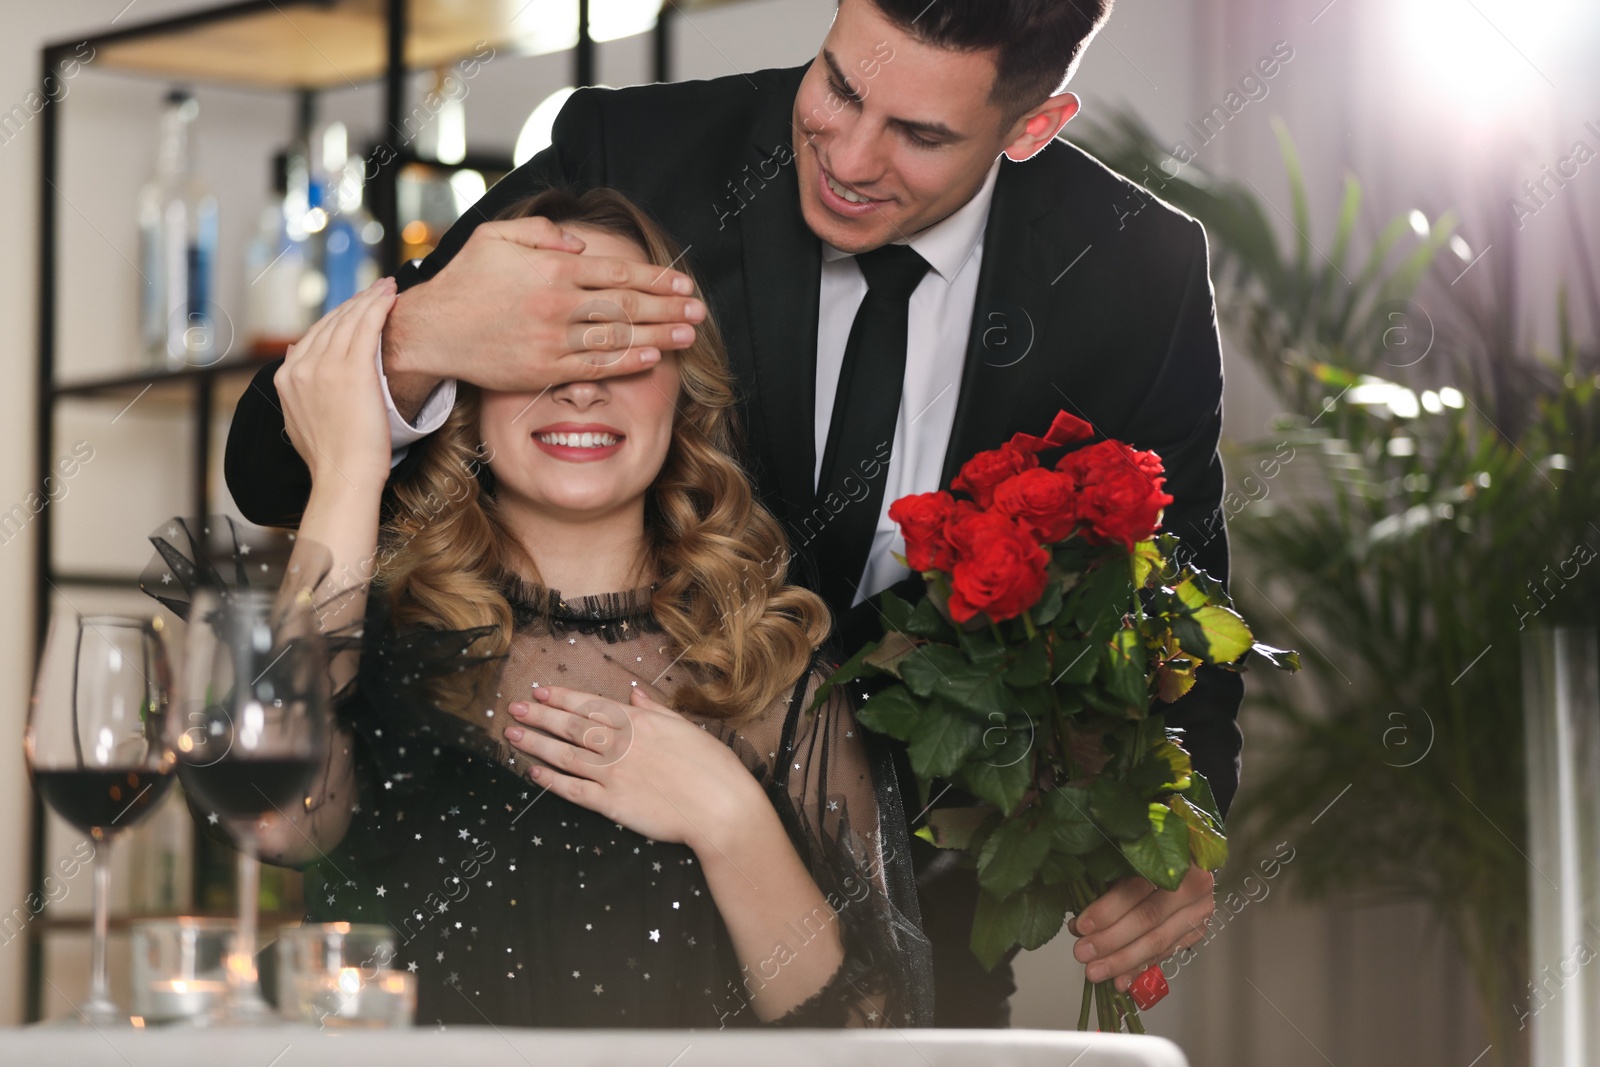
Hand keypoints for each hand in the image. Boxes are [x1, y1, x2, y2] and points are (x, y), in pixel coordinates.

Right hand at [275, 277, 396, 494]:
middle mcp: (300, 366)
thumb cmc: (333, 457)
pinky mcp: (352, 369)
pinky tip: (392, 296)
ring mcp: (324, 366)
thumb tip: (294, 354)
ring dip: (370, 299)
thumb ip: (297, 385)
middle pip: (331, 323)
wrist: (344, 477)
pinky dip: (379, 307)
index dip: (338, 318)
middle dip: (356, 302)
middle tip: (377, 289)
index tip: (357, 308)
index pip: (314, 335)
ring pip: (350, 320)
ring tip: (388, 287)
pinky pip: (367, 327)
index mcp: (286, 377)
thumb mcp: (300, 418)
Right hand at [383, 216, 706, 395]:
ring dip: (659, 335)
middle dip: (669, 307)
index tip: (684, 283)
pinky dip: (627, 362)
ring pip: (618, 337)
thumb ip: (542, 231)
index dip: (657, 279)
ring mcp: (551, 337)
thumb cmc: (465, 280)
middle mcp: (557, 302)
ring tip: (689, 335)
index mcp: (552, 266)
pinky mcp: (544, 368)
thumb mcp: (495, 236)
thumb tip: (583, 242)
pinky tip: (653, 357)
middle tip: (700, 309)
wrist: (431, 330)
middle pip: (627, 304)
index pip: (619, 271)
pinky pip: (595, 366)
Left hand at [501, 684, 761, 850]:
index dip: (561, 698)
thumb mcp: (686, 728)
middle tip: (514, 708)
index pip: (591, 705)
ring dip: (536, 744)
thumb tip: (634, 693)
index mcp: (639, 722)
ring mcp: (613, 774)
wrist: (720, 808)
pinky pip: (573, 790)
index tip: (540, 692)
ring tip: (513, 735)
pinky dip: (551, 781)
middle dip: (539, 716)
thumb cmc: (712, 768)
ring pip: (565, 755)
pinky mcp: (611, 804)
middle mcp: (621, 744)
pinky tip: (534, 773)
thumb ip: (655, 710)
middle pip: (571, 726)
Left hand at [1067, 863, 1214, 991]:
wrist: (1187, 862)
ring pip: (1158, 941)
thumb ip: (1106, 885)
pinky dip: (1140, 968)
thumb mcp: (1128, 860)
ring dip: (1123, 961)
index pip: (1136, 888)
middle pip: (1148, 918)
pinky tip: (1119, 981)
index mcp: (1173, 858)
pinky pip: (1165, 953)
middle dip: (1111, 940)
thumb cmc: (1148, 856)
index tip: (1082, 925)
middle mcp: (1193, 885)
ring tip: (1095, 971)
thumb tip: (1077, 924)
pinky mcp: (1197, 931)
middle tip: (1083, 953)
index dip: (1107, 909)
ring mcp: (1199, 911)